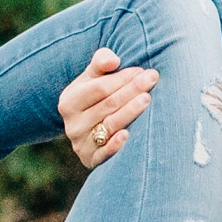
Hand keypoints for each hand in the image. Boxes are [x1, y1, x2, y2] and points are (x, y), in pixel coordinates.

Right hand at [57, 49, 156, 170]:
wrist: (90, 130)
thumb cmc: (97, 96)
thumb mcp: (93, 77)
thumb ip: (101, 62)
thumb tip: (113, 60)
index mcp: (69, 101)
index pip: (99, 87)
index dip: (122, 78)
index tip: (143, 71)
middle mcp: (72, 124)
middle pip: (107, 105)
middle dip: (132, 90)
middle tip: (153, 78)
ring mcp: (80, 144)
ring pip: (109, 126)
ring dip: (130, 112)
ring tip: (148, 99)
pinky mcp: (90, 160)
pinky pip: (103, 154)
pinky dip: (115, 145)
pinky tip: (128, 135)